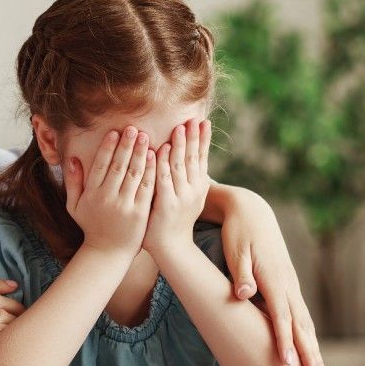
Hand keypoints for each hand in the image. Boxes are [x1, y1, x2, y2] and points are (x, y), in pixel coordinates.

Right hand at [62, 126, 154, 258]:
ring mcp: (124, 206)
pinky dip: (151, 171)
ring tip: (145, 137)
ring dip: (140, 154)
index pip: (101, 166)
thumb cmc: (91, 226)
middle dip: (126, 146)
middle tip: (133, 128)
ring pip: (133, 175)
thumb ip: (73, 182)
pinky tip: (154, 157)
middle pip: (119, 166)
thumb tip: (72, 158)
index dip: (108, 148)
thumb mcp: (74, 206)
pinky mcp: (140, 213)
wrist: (108, 253)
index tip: (115, 132)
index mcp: (92, 194)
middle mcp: (107, 198)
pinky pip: (146, 188)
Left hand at [145, 119, 210, 256]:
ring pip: (180, 165)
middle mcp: (193, 190)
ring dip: (179, 145)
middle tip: (193, 118)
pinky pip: (164, 179)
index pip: (202, 158)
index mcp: (199, 187)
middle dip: (193, 137)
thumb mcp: (187, 197)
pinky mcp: (166, 204)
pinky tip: (160, 149)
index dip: (203, 140)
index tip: (204, 121)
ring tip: (179, 128)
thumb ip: (187, 178)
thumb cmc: (174, 220)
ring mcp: (181, 197)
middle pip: (193, 158)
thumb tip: (188, 157)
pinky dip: (162, 163)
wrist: (170, 247)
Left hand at [219, 189, 327, 365]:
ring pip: (306, 322)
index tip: (287, 363)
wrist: (251, 211)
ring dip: (313, 348)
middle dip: (309, 354)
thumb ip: (241, 275)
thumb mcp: (235, 251)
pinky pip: (301, 315)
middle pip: (301, 325)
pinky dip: (308, 335)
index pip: (281, 316)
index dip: (284, 341)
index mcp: (274, 279)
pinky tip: (311, 349)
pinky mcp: (288, 284)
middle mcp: (288, 284)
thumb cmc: (238, 233)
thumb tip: (243, 295)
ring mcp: (291, 284)